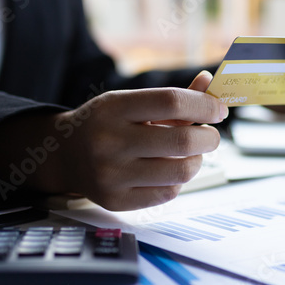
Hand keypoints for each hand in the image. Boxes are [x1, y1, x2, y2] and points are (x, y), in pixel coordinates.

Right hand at [0, 71, 226, 210]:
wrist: (64, 155)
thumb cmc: (107, 123)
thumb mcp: (131, 101)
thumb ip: (173, 97)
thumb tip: (212, 85)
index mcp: (113, 108)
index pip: (172, 101)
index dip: (205, 105)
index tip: (219, 109)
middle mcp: (109, 141)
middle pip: (182, 141)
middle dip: (208, 137)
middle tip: (210, 136)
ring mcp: (111, 174)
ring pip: (180, 172)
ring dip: (196, 161)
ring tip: (190, 153)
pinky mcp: (116, 200)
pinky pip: (168, 192)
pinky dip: (177, 180)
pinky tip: (168, 170)